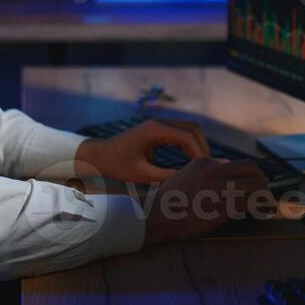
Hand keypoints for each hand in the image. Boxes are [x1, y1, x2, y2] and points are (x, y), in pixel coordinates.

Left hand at [74, 118, 211, 184]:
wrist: (97, 156)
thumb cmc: (116, 166)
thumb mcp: (142, 175)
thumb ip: (167, 176)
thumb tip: (190, 181)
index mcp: (154, 130)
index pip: (187, 137)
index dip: (199, 153)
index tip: (204, 170)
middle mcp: (159, 123)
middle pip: (193, 128)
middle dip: (203, 147)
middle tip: (207, 168)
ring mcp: (159, 124)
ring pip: (189, 129)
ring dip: (198, 145)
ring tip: (201, 166)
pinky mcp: (158, 130)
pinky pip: (181, 132)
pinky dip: (189, 144)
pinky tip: (192, 161)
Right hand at [142, 157, 270, 245]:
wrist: (155, 216)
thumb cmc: (165, 204)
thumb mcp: (181, 179)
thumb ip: (199, 177)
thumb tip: (214, 185)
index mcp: (203, 162)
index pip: (233, 164)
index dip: (243, 176)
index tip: (247, 187)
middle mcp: (214, 170)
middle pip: (250, 167)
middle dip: (261, 178)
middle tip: (264, 191)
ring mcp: (220, 186)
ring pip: (256, 183)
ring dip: (265, 194)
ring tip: (266, 204)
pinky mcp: (225, 204)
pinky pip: (252, 201)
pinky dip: (260, 206)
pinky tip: (261, 212)